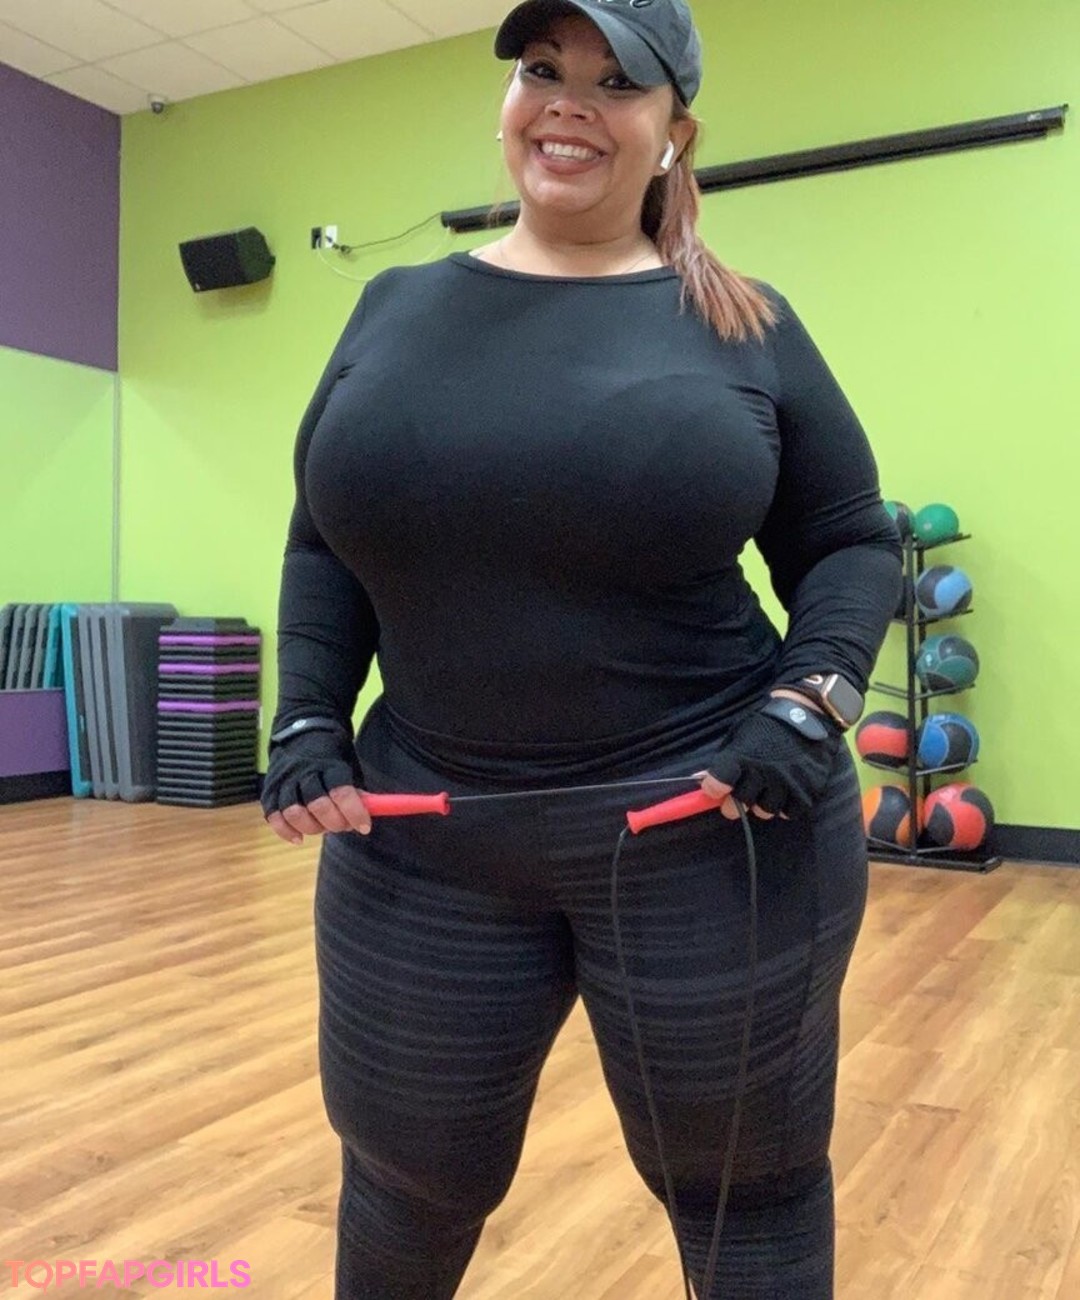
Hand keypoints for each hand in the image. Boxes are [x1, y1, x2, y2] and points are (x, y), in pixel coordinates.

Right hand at [261, 726, 371, 845]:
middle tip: (343, 826)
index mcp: (329, 764)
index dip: (354, 813)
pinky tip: (299, 838)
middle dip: (334, 823)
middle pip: (317, 805)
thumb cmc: (330, 755)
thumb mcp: (348, 765)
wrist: (299, 731)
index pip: (341, 792)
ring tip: (322, 827)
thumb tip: (368, 814)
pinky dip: (286, 831)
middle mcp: (304, 771)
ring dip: (311, 828)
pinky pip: (273, 816)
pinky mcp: (269, 789)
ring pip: (293, 813)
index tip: (365, 827)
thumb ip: (356, 791)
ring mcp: (283, 780)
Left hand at [700, 699, 842, 819]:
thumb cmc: (766, 725)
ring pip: (765, 811)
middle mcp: (762, 774)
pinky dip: (785, 806)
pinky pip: (790, 812)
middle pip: (739, 804)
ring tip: (766, 790)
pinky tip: (784, 792)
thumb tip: (698, 780)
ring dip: (762, 804)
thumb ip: (722, 761)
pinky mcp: (806, 790)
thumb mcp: (738, 736)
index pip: (717, 785)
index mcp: (741, 758)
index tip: (717, 788)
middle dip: (736, 801)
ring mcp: (785, 784)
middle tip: (742, 792)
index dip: (714, 790)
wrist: (806, 713)